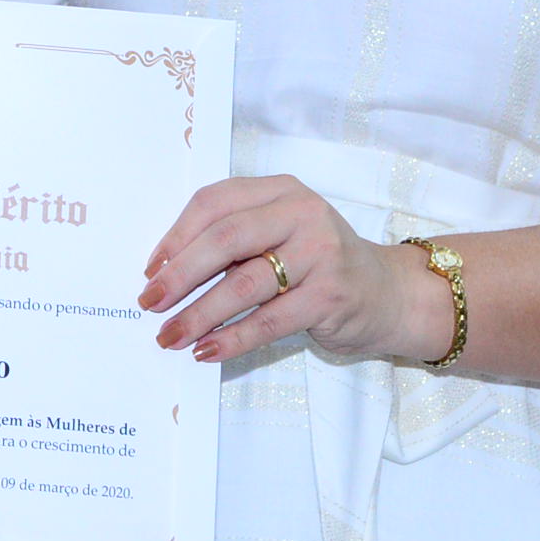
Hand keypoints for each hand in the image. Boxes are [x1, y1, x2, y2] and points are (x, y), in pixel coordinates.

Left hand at [140, 174, 448, 364]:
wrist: (389, 294)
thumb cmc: (319, 264)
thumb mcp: (280, 234)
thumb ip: (234, 239)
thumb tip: (165, 270)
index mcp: (281, 190)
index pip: (215, 203)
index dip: (176, 235)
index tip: (151, 268)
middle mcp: (302, 214)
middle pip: (224, 239)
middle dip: (180, 274)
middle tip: (150, 302)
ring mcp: (320, 254)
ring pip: (243, 284)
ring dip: (199, 314)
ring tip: (170, 336)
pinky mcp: (330, 296)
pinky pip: (268, 321)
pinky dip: (232, 339)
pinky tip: (207, 350)